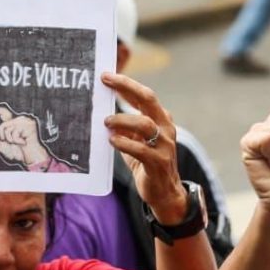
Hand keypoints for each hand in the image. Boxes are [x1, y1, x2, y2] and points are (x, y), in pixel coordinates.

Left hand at [0, 103, 50, 167]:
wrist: (31, 158)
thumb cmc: (19, 152)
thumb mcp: (0, 146)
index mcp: (12, 122)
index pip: (0, 111)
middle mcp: (18, 119)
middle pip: (2, 123)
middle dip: (3, 135)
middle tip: (8, 142)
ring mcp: (24, 121)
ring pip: (7, 128)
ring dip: (10, 139)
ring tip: (19, 142)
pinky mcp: (29, 124)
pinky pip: (14, 132)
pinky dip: (17, 140)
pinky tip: (23, 142)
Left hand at [101, 73, 185, 223]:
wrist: (164, 192)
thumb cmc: (146, 163)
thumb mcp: (135, 141)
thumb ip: (124, 128)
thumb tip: (103, 113)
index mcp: (161, 120)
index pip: (144, 95)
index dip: (126, 84)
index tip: (106, 76)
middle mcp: (165, 128)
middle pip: (148, 99)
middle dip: (126, 87)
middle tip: (106, 83)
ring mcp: (164, 145)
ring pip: (144, 124)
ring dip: (122, 120)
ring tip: (106, 122)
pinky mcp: (159, 162)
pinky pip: (141, 149)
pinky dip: (124, 143)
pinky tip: (112, 140)